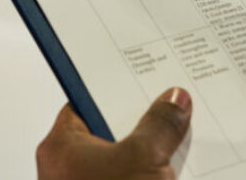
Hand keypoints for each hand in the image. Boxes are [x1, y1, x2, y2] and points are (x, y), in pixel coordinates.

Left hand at [37, 88, 191, 179]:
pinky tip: (178, 173)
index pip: (85, 101)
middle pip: (108, 131)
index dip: (114, 88)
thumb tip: (173, 100)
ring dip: (151, 154)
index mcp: (61, 145)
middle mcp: (67, 168)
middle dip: (141, 123)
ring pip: (122, 162)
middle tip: (173, 107)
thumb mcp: (142, 159)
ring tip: (184, 138)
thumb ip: (159, 125)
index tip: (142, 76)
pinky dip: (152, 178)